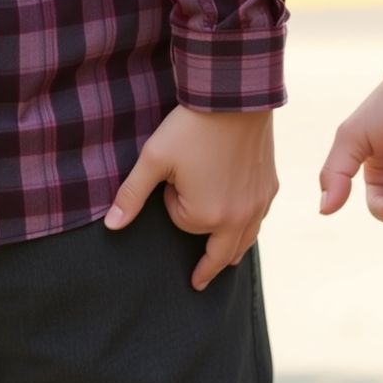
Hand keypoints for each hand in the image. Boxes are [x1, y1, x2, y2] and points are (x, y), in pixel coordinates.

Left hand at [105, 106, 277, 289]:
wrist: (235, 99)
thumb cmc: (191, 127)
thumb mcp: (154, 159)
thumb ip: (132, 195)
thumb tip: (111, 226)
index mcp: (208, 215)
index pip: (184, 225)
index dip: (174, 202)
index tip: (175, 178)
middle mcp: (239, 217)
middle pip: (221, 253)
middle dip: (208, 268)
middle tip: (199, 283)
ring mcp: (259, 203)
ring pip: (246, 241)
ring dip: (233, 251)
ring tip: (226, 263)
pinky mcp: (271, 187)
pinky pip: (260, 218)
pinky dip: (251, 225)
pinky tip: (247, 224)